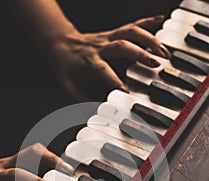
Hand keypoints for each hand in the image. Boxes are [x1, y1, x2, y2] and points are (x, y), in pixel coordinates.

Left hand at [49, 15, 169, 100]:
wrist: (60, 44)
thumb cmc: (66, 67)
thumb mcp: (69, 88)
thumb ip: (82, 102)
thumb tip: (94, 115)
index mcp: (90, 62)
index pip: (103, 70)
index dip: (114, 80)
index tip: (126, 91)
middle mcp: (101, 48)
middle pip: (121, 46)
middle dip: (140, 54)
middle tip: (156, 64)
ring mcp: (108, 38)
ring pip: (130, 32)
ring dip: (149, 39)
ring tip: (164, 51)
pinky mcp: (114, 33)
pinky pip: (131, 25)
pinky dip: (147, 21)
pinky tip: (160, 21)